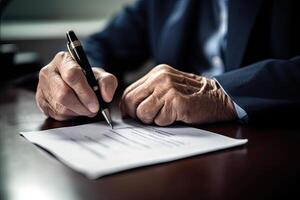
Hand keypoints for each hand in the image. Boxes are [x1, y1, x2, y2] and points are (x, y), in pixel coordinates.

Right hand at [36, 51, 117, 120]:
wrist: (75, 83)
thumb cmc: (87, 78)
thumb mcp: (100, 76)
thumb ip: (107, 83)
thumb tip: (107, 96)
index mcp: (63, 60)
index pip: (72, 75)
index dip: (85, 92)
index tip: (96, 104)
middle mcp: (48, 71)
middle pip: (63, 94)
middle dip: (82, 106)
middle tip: (93, 109)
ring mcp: (41, 87)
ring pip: (60, 106)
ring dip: (77, 112)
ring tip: (86, 108)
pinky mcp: (40, 101)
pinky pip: (56, 114)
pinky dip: (70, 115)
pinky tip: (76, 109)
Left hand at [120, 64, 236, 125]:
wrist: (220, 97)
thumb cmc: (193, 96)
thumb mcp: (169, 87)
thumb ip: (151, 93)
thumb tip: (129, 110)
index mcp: (157, 73)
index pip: (128, 93)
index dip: (127, 108)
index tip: (133, 117)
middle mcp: (160, 78)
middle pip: (130, 102)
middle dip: (137, 116)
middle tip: (152, 118)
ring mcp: (168, 88)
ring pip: (142, 113)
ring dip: (153, 120)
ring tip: (168, 115)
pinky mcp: (177, 101)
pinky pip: (159, 120)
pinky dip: (166, 122)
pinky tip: (177, 116)